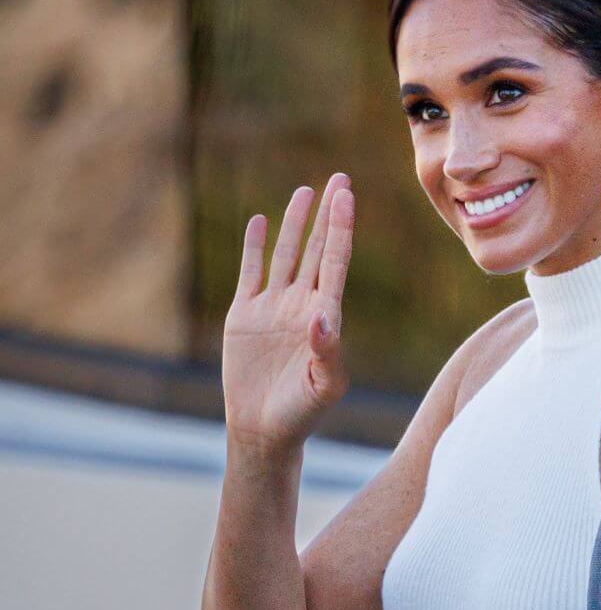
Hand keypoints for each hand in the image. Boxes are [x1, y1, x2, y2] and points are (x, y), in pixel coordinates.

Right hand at [221, 173, 355, 456]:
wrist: (264, 430)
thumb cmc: (302, 412)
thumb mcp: (324, 385)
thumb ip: (328, 351)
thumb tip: (323, 318)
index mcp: (326, 314)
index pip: (334, 260)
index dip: (340, 227)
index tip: (345, 196)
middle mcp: (302, 303)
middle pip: (316, 247)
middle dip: (328, 214)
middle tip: (339, 179)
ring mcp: (274, 307)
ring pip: (285, 254)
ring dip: (294, 223)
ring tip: (304, 191)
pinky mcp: (245, 316)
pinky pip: (251, 273)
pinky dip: (254, 247)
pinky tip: (260, 221)